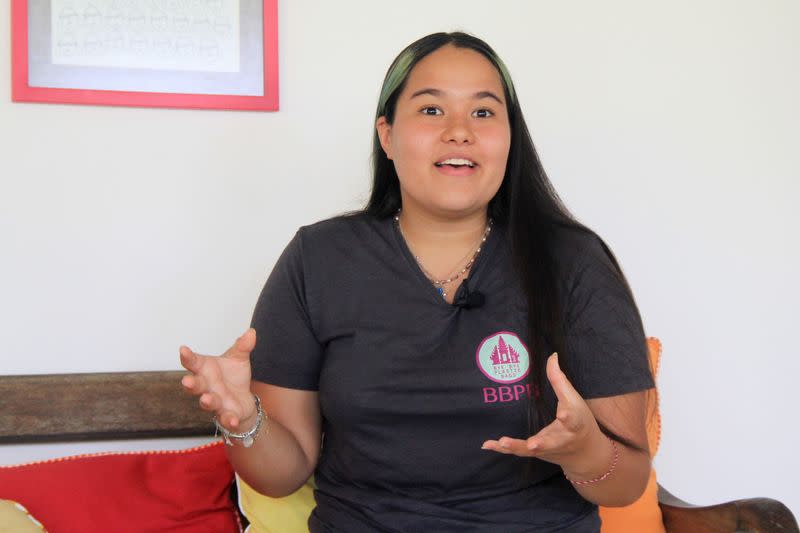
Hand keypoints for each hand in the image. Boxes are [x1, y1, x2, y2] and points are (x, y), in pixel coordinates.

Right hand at [179, 328, 256, 431]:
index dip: (187, 357)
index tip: (183, 349)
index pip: (193, 362)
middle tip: (186, 381)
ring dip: (206, 401)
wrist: (243, 399)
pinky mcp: (226, 414)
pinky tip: (233, 420)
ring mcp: (215, 401)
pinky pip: (226, 418)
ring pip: (208, 402)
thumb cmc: (233, 376)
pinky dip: (229, 420)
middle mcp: (206, 386)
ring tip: (206, 399)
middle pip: (196, 385)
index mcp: (205, 370)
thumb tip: (251, 332)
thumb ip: (243, 346)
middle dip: (191, 384)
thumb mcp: (238, 358)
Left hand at [481, 353, 605, 473]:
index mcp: (575, 423)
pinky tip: (487, 444)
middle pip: (551, 441)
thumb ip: (560, 379)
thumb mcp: (573, 399)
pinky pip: (519, 451)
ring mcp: (547, 448)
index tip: (563, 414)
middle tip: (532, 444)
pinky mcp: (536, 453)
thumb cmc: (580, 420)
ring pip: (531, 450)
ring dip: (516, 446)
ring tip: (502, 442)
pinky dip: (503, 449)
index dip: (568, 416)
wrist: (585, 452)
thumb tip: (552, 355)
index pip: (573, 418)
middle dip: (541, 443)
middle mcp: (561, 438)